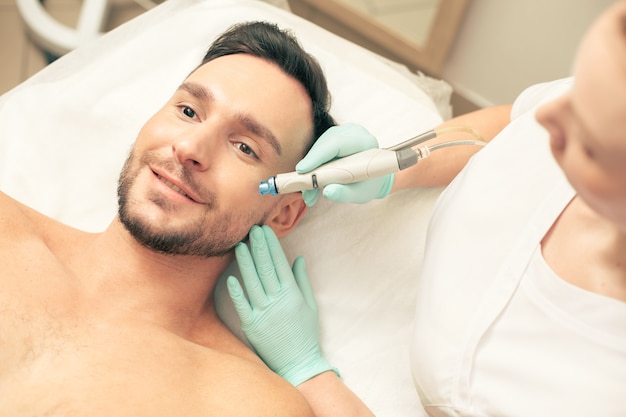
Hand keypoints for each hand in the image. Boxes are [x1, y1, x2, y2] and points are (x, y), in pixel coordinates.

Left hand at [227, 225, 337, 385]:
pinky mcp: (252, 326)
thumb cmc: (306, 334)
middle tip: (252, 230)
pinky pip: (242, 305)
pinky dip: (237, 292)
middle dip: (259, 248)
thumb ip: (302, 281)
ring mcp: (264, 313)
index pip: (280, 264)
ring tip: (240, 246)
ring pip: (252, 283)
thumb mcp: (310, 305)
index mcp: (293, 294)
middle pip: (266, 269)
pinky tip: (231, 277)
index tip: (266, 231)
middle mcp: (278, 301)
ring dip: (245, 263)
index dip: (272, 246)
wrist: (298, 363)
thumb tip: (298, 258)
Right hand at [296, 123, 393, 205]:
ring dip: (311, 168)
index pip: (337, 143)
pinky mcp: (334, 138)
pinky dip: (313, 166)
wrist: (375, 178)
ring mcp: (343, 133)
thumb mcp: (360, 194)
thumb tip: (328, 192)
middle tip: (302, 185)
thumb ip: (345, 194)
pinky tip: (311, 182)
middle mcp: (353, 132)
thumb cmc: (369, 185)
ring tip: (308, 190)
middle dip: (311, 165)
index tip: (302, 170)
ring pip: (319, 147)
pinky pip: (319, 150)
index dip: (318, 156)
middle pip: (325, 144)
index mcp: (365, 142)